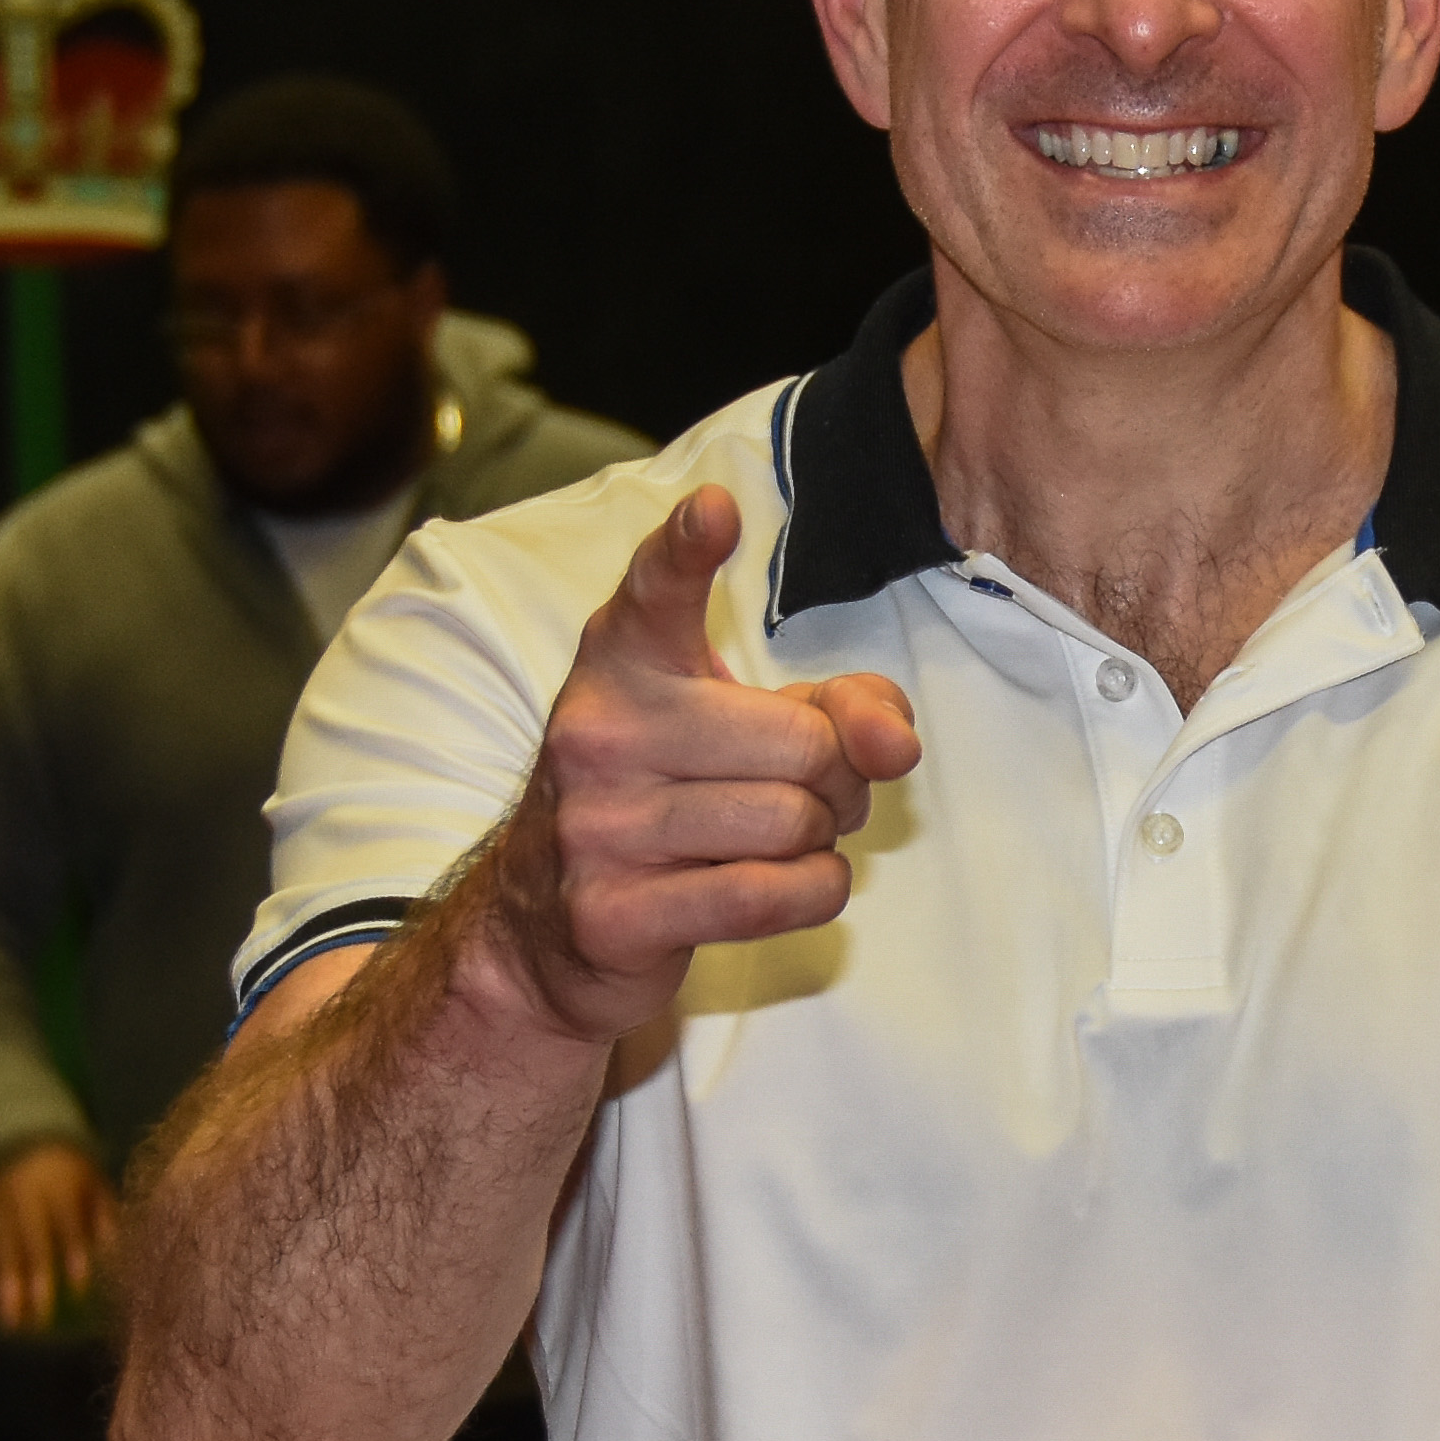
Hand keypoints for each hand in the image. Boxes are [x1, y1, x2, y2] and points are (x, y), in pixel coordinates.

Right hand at [0, 1139, 118, 1329]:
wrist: (13, 1141)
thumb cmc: (68, 1173)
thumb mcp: (91, 1179)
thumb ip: (104, 1211)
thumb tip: (115, 1246)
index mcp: (56, 1185)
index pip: (66, 1223)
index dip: (73, 1255)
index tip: (80, 1289)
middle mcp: (22, 1198)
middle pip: (28, 1243)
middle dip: (33, 1281)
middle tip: (41, 1318)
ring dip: (4, 1289)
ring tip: (12, 1323)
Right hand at [482, 485, 921, 1042]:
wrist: (544, 927)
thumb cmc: (672, 800)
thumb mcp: (751, 726)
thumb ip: (843, 707)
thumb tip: (895, 745)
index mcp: (624, 661)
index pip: (656, 590)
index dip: (688, 550)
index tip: (715, 513)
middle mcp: (598, 731)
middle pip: (804, 745)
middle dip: (837, 779)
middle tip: (803, 792)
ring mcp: (598, 825)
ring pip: (794, 822)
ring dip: (818, 842)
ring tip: (775, 840)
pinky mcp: (614, 913)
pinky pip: (773, 895)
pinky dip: (811, 893)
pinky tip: (782, 885)